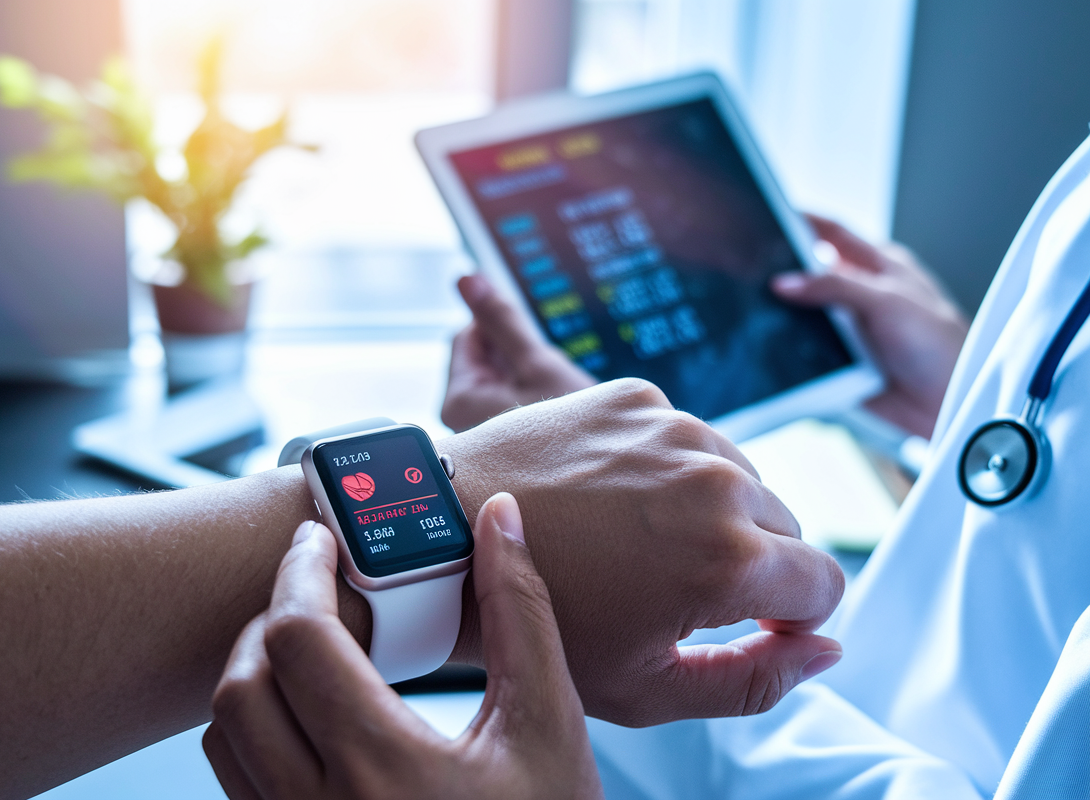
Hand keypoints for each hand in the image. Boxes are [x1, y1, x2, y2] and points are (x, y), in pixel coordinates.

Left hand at [205, 495, 603, 799]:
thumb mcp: (547, 723)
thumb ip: (521, 612)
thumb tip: (501, 521)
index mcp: (384, 768)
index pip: (298, 640)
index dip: (301, 572)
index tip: (320, 543)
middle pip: (241, 685)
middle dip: (272, 620)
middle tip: (318, 593)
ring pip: (227, 739)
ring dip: (256, 677)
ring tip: (314, 653)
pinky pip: (239, 786)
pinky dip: (257, 733)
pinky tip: (315, 718)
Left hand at [440, 378, 844, 726]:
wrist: (445, 540)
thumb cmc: (536, 622)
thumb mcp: (648, 686)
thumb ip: (757, 679)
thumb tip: (825, 648)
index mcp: (728, 558)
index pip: (825, 582)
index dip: (792, 615)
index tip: (749, 622)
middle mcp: (715, 478)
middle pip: (786, 527)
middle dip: (752, 562)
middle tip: (676, 586)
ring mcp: (672, 426)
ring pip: (739, 476)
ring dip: (712, 510)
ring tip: (637, 541)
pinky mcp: (632, 395)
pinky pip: (686, 437)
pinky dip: (667, 467)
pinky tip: (612, 497)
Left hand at [442, 274, 596, 431]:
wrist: (603, 479)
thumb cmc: (571, 434)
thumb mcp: (537, 363)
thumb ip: (500, 319)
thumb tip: (468, 279)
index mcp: (458, 399)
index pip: (467, 336)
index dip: (502, 332)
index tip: (532, 346)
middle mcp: (458, 420)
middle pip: (481, 359)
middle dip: (513, 357)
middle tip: (546, 377)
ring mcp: (476, 433)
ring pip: (497, 379)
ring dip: (523, 376)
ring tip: (552, 398)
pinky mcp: (496, 442)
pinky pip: (505, 402)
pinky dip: (527, 397)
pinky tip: (551, 411)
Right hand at [772, 214, 968, 438]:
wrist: (946, 404)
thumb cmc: (938, 345)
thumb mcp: (887, 302)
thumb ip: (836, 287)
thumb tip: (785, 281)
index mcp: (879, 266)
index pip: (833, 233)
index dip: (803, 220)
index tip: (769, 214)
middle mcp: (862, 294)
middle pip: (812, 273)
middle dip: (782, 268)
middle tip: (749, 265)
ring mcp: (851, 327)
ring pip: (806, 313)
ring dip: (784, 313)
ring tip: (751, 306)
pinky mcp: (842, 360)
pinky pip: (806, 349)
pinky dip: (789, 347)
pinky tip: (770, 344)